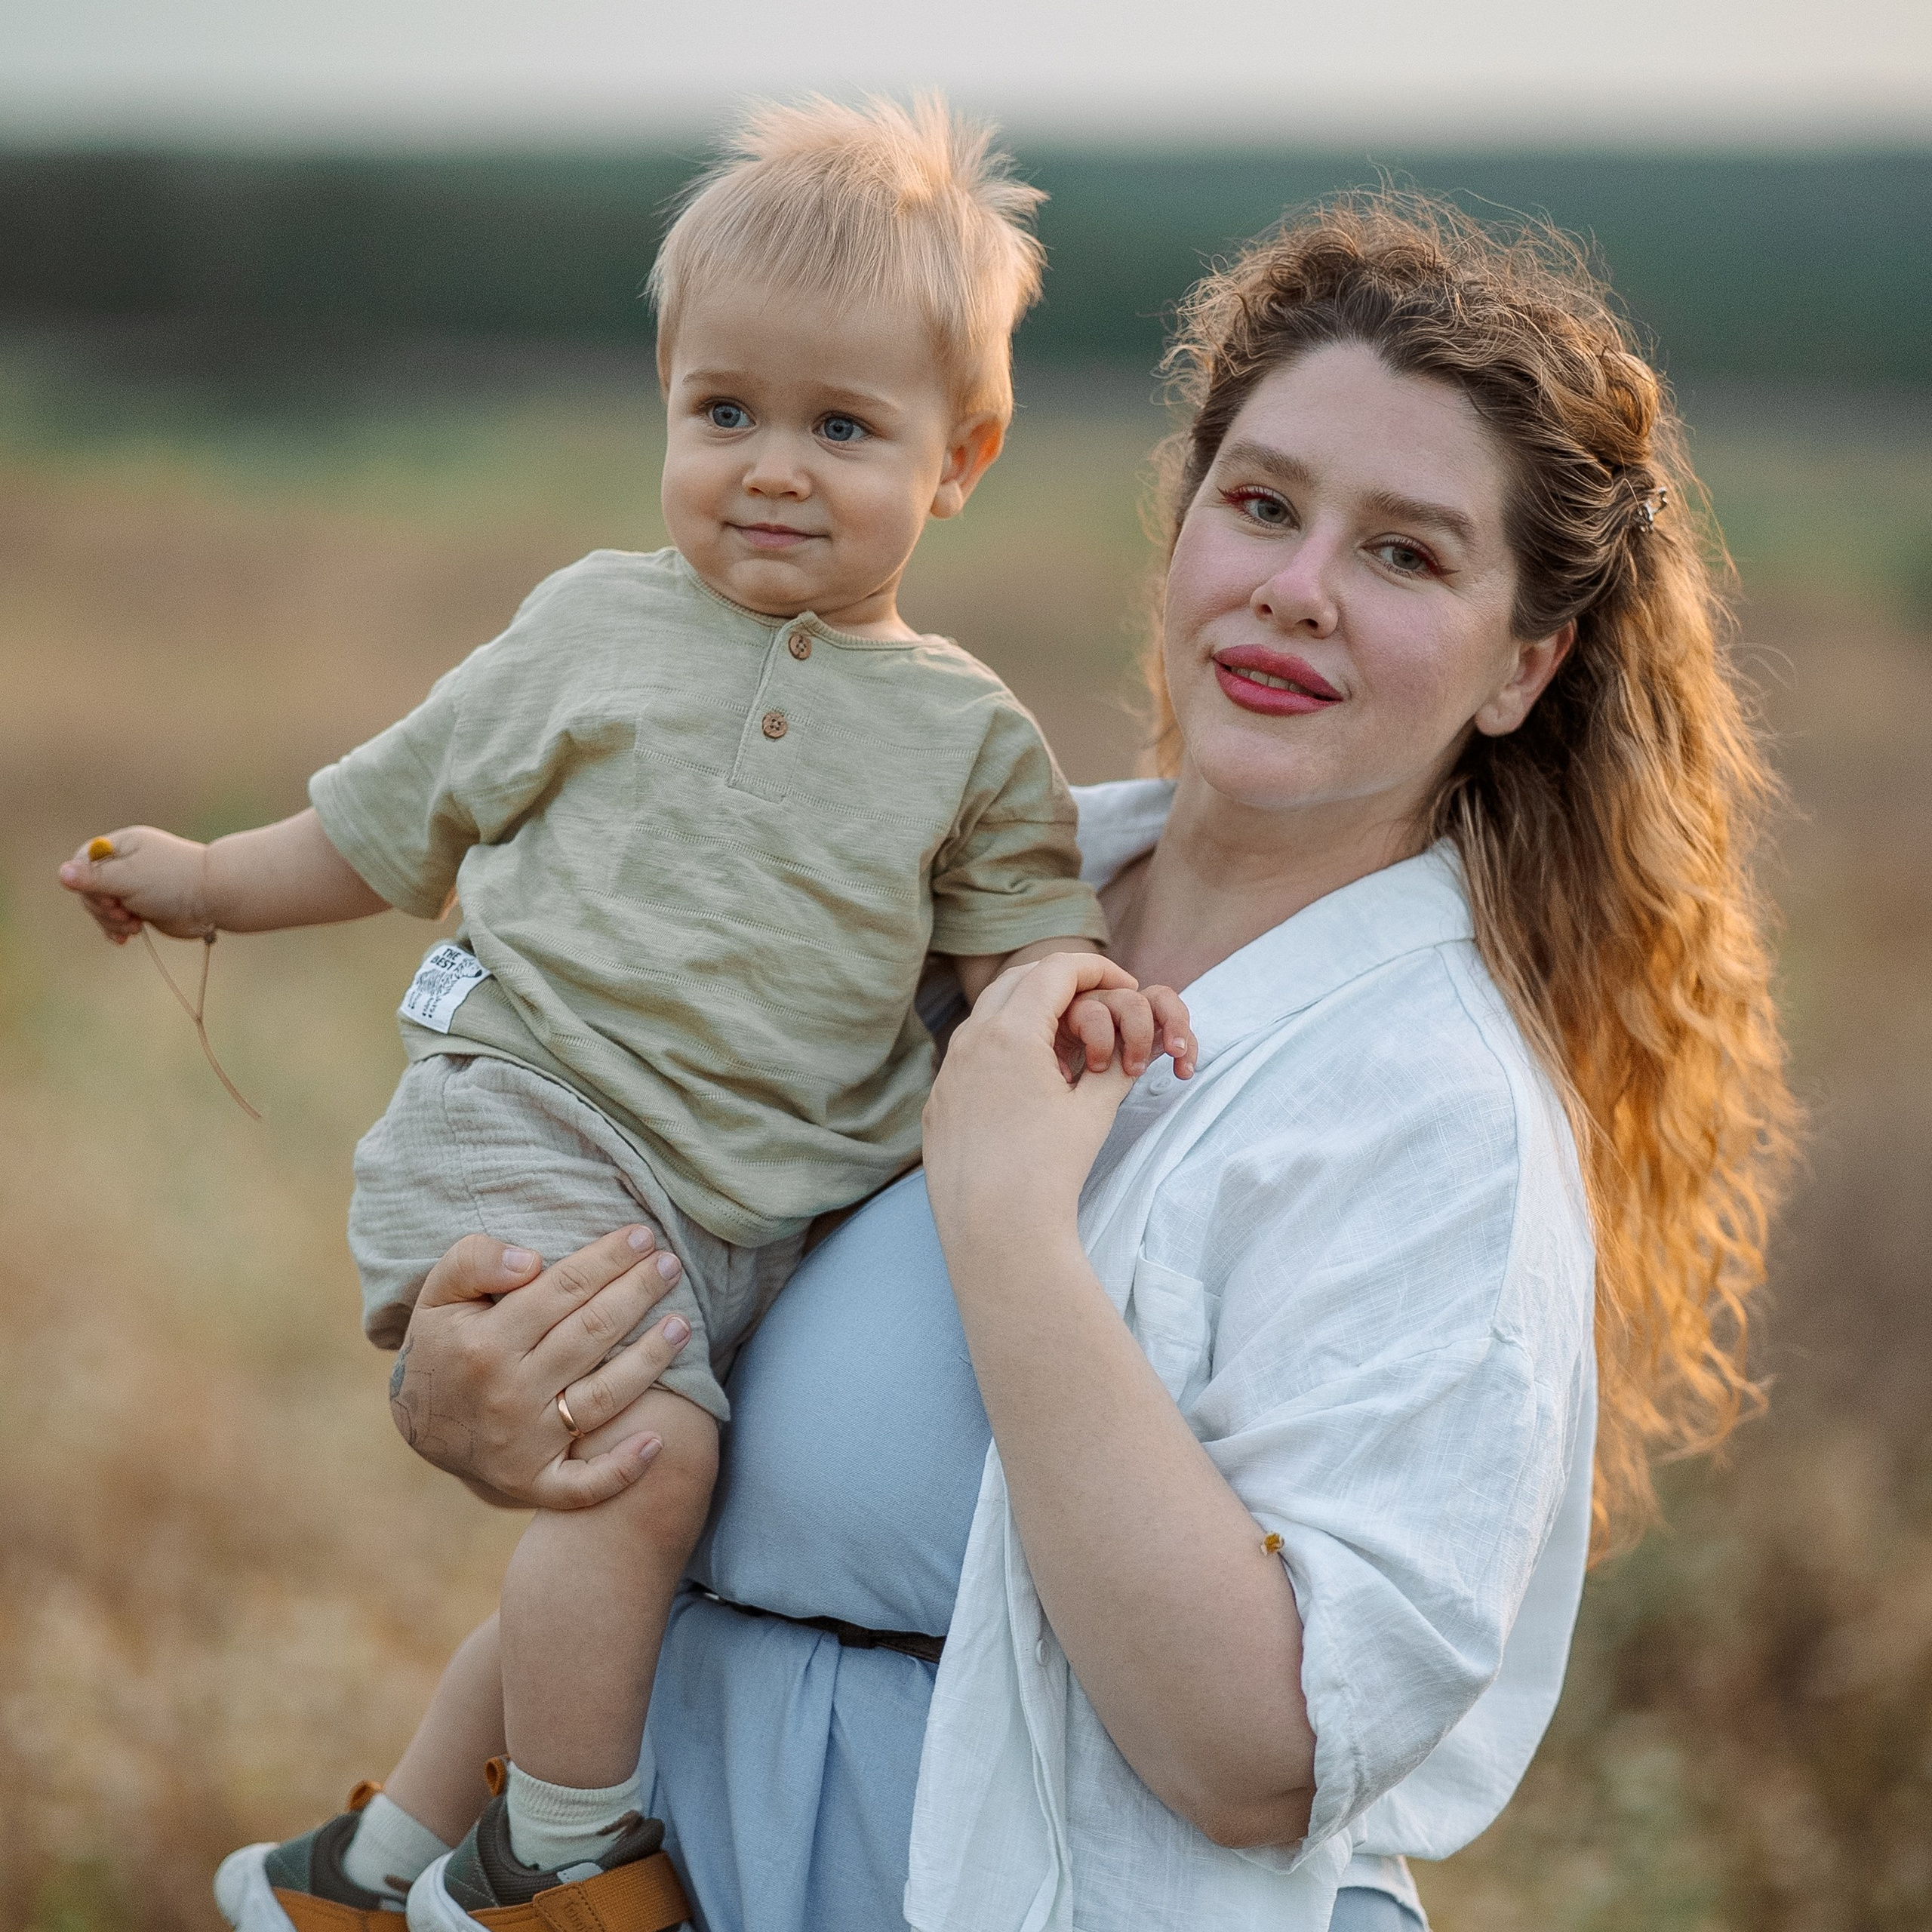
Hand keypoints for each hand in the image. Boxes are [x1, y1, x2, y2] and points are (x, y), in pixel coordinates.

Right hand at [58, 826, 211, 942]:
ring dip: (113, 921)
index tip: (109, 896)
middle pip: (91, 889)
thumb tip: (61, 873)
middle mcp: (127, 864)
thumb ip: (95, 878)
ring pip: (103, 908)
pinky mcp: (144, 907)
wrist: (216, 899)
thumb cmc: (174, 882)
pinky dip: (118, 929)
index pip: (83, 863)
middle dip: (103, 907)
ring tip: (134, 926)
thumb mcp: (129, 878)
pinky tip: (125, 939)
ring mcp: (135, 886)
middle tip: (124, 914)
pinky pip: (118, 920)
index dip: (88, 884)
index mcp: (123, 846)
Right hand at [388, 1225, 694, 1509]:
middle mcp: (508, 1394)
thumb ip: (474, 1261)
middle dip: (638, 1294)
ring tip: (683, 1325)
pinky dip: (622, 1468)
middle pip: (591, 1334)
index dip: (607, 1259)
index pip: (563, 1290)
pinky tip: (659, 1440)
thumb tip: (531, 1261)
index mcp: (485, 1343)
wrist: (417, 1424)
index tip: (642, 1236)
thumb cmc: (445, 1344)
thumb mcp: (439, 1294)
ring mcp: (524, 1443)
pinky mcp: (533, 1483)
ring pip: (603, 1397)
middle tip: (671, 1265)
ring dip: (650, 1360)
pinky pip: (583, 1485)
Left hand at [922, 954, 1193, 1263]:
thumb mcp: (1094, 1109)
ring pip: (988, 1015)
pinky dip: (1002, 1046)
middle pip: (1018, 980)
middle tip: (1099, 995)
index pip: (1056, 970)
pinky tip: (1028, 1078)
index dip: (1096, 968)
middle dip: (1062, 979)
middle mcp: (970, 1041)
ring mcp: (948, 1072)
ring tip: (1066, 1038)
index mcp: (1011, 1032)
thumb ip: (1118, 1062)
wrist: (996, 1231)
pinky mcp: (938, 1103)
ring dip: (1029, 1011)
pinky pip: (969, 1055)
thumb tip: (1133, 1041)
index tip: (1123, 981)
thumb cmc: (1049, 1171)